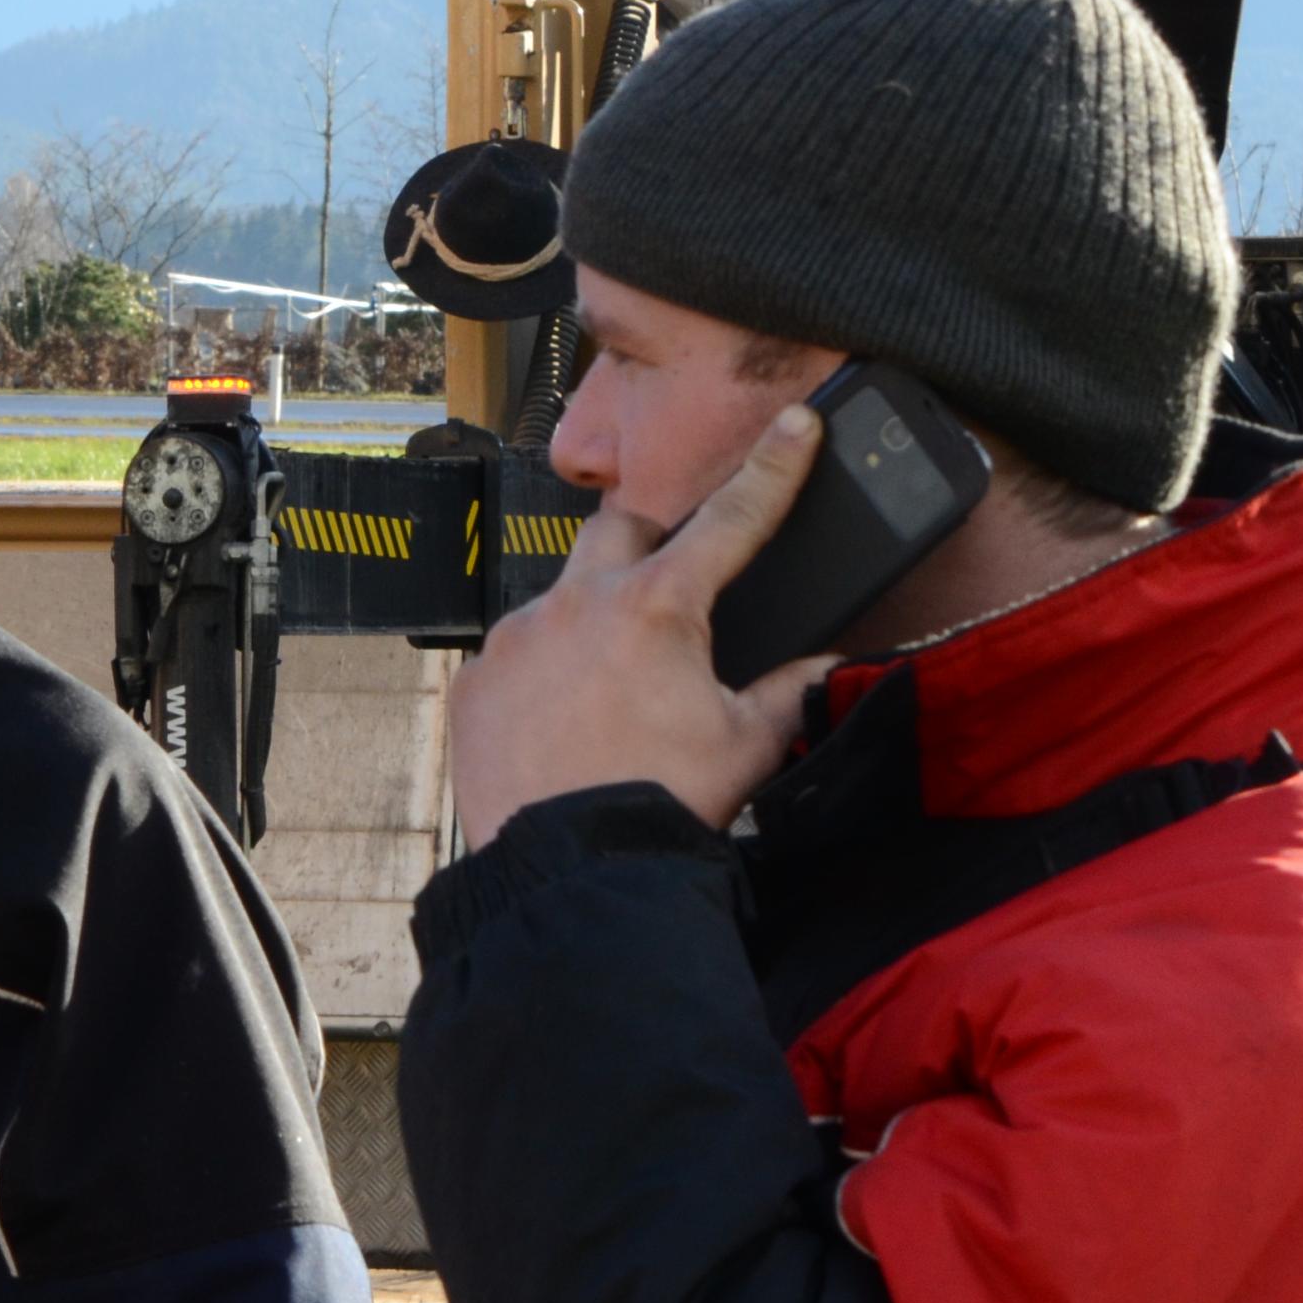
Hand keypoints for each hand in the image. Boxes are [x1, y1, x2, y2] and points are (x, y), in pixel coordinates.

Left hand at [449, 405, 842, 850]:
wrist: (568, 875)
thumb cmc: (659, 807)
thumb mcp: (747, 746)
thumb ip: (790, 691)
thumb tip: (828, 665)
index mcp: (657, 608)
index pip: (732, 519)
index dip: (772, 469)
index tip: (796, 426)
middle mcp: (576, 605)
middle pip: (620, 530)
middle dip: (651, 542)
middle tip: (671, 588)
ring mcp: (515, 640)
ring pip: (559, 598)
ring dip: (589, 623)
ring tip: (611, 691)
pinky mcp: (473, 683)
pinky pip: (512, 657)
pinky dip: (541, 677)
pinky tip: (562, 725)